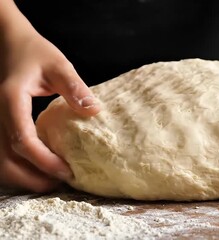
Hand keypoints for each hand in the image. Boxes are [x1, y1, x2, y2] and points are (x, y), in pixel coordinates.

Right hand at [0, 30, 100, 191]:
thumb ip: (74, 88)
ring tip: (51, 180)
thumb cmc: (33, 52)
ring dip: (23, 176)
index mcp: (10, 101)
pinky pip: (1, 153)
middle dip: (32, 178)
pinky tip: (38, 166)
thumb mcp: (58, 65)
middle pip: (5, 160)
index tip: (67, 171)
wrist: (7, 43)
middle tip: (61, 183)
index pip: (22, 140)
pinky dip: (17, 167)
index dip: (43, 160)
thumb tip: (94, 111)